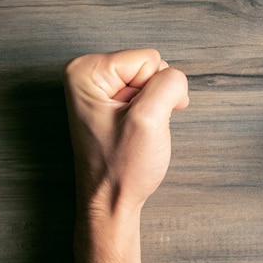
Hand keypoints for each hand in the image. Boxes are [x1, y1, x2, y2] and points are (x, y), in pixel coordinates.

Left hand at [63, 48, 188, 262]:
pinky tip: (138, 133)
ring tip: (137, 132)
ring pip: (153, 81)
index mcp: (86, 71)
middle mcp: (87, 75)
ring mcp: (99, 90)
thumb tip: (176, 78)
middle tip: (139, 127)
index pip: (148, 59)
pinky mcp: (111, 103)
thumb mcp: (149, 119)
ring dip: (154, 108)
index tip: (137, 120)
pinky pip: (148, 95)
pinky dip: (151, 114)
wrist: (111, 203)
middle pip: (150, 66)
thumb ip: (168, 84)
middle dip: (154, 97)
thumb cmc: (121, 169)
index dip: (153, 91)